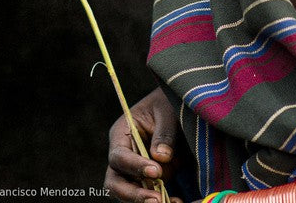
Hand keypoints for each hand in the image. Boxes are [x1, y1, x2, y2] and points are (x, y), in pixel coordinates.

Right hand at [104, 87, 183, 202]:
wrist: (180, 107)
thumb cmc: (169, 103)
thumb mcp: (167, 110)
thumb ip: (164, 132)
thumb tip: (161, 158)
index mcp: (121, 133)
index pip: (119, 157)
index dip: (134, 166)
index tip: (156, 171)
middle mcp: (124, 155)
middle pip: (115, 183)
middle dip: (132, 194)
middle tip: (155, 199)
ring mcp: (135, 170)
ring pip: (130, 194)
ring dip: (145, 202)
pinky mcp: (149, 180)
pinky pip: (149, 196)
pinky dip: (161, 201)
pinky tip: (175, 202)